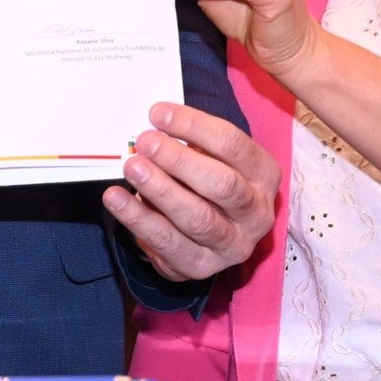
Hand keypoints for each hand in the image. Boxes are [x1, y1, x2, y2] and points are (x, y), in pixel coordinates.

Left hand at [103, 102, 277, 281]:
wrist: (209, 236)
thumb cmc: (206, 182)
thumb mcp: (210, 157)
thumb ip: (190, 142)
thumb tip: (155, 125)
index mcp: (263, 174)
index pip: (233, 145)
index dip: (194, 126)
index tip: (157, 114)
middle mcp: (256, 212)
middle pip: (222, 184)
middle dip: (179, 161)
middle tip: (145, 142)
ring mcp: (233, 244)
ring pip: (197, 218)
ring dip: (160, 190)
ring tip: (131, 167)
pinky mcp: (203, 266)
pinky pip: (168, 242)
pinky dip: (138, 219)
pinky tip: (116, 198)